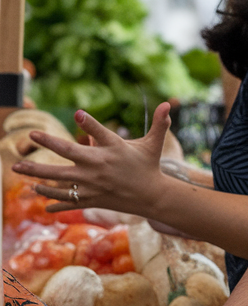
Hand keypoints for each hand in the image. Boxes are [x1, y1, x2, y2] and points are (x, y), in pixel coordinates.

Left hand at [11, 103, 172, 216]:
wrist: (152, 197)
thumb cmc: (149, 165)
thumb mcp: (153, 144)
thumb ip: (159, 124)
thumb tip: (168, 103)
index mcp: (113, 148)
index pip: (99, 132)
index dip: (89, 122)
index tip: (76, 113)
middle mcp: (100, 166)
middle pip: (68, 154)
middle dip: (47, 144)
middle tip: (29, 137)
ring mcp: (93, 184)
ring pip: (60, 180)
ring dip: (38, 177)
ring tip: (20, 172)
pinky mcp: (91, 198)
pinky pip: (67, 200)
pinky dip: (52, 202)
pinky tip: (38, 197)